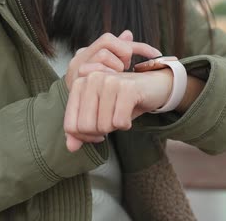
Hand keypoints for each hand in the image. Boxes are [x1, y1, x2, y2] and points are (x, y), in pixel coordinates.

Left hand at [64, 31, 161, 148]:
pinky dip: (126, 125)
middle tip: (111, 123)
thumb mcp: (99, 114)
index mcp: (79, 84)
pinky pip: (119, 122)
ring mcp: (109, 81)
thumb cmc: (123, 100)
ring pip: (103, 125)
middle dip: (100, 132)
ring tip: (121, 116)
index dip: (84, 137)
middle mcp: (92, 79)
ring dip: (115, 127)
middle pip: (85, 127)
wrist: (154, 85)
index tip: (98, 132)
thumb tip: (71, 147)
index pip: (71, 125)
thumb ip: (81, 130)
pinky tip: (129, 115)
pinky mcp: (127, 88)